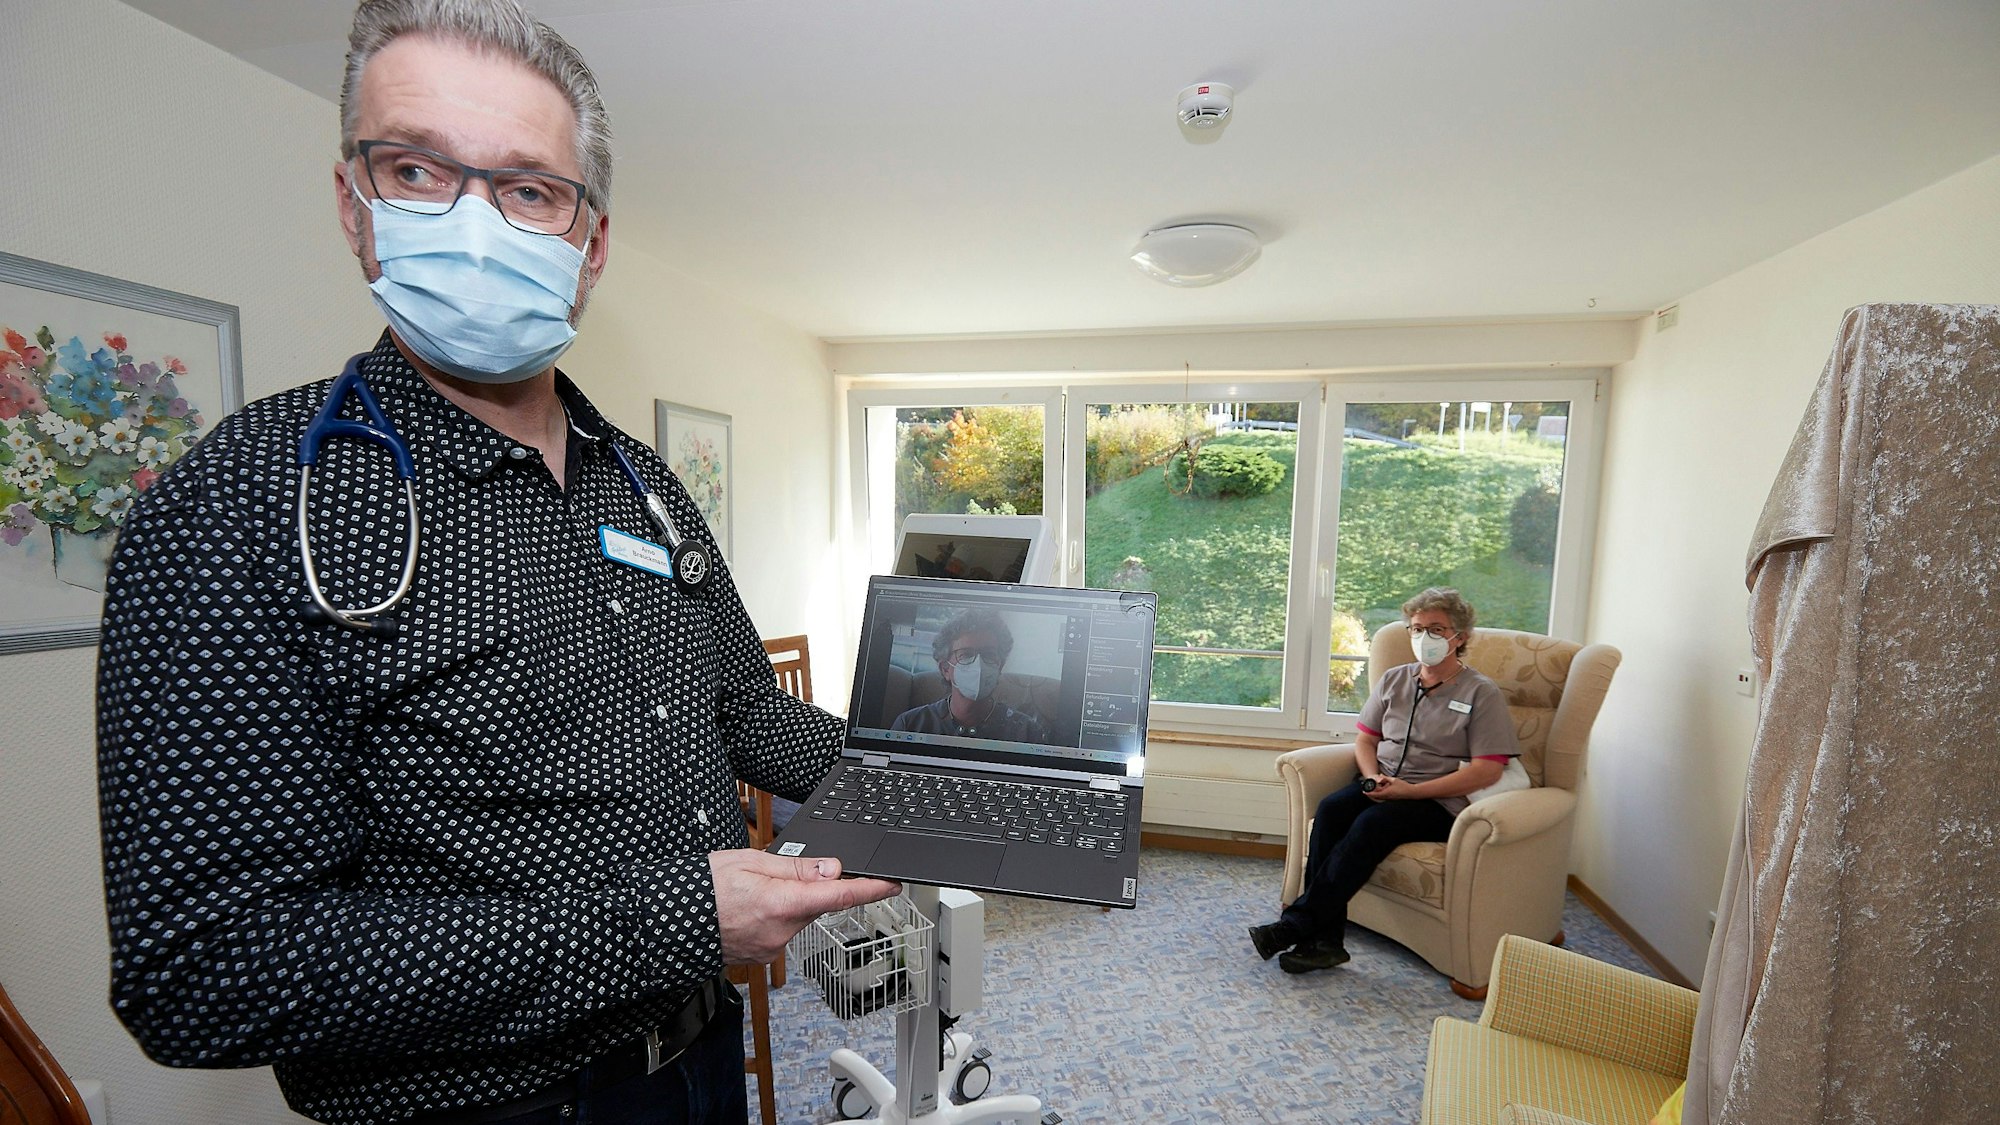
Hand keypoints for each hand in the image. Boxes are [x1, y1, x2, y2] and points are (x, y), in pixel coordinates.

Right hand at [710, 850, 900, 964]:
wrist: (668, 923)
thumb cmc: (701, 888)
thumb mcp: (749, 861)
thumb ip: (796, 868)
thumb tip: (832, 869)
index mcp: (780, 904)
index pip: (839, 896)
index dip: (871, 889)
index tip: (893, 884)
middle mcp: (780, 932)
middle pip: (817, 906)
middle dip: (810, 888)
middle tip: (777, 873)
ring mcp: (771, 948)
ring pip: (799, 918)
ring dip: (790, 902)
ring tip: (753, 891)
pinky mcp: (762, 955)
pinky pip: (783, 931)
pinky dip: (777, 917)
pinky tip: (752, 909)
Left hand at [1366, 775, 1411, 800]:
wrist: (1411, 793)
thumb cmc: (1403, 786)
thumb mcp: (1393, 780)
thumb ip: (1385, 778)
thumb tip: (1379, 776)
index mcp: (1386, 792)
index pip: (1375, 794)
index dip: (1369, 793)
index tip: (1364, 791)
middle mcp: (1387, 797)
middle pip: (1376, 797)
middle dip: (1370, 794)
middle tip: (1366, 790)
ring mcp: (1390, 799)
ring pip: (1380, 798)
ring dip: (1375, 794)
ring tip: (1372, 790)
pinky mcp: (1392, 799)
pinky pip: (1384, 798)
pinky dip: (1380, 795)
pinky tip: (1381, 791)